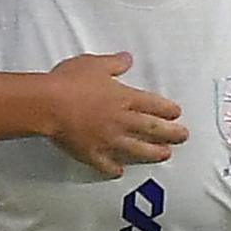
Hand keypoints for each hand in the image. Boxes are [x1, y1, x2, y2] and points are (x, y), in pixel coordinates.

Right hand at [41, 51, 185, 176]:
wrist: (47, 103)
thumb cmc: (69, 81)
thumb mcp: (94, 64)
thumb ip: (114, 63)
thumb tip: (127, 59)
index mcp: (124, 98)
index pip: (154, 105)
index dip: (168, 109)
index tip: (177, 113)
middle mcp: (121, 121)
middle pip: (153, 129)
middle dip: (172, 133)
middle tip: (183, 136)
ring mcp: (108, 139)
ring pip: (138, 149)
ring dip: (153, 153)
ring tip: (165, 155)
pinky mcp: (92, 153)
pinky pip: (107, 165)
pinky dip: (115, 168)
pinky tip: (120, 171)